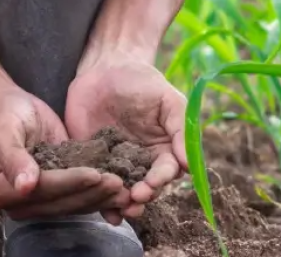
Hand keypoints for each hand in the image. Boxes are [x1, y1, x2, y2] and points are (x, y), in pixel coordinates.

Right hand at [0, 84, 128, 219]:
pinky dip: (99, 194)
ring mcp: (39, 199)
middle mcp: (20, 202)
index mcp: (0, 190)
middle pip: (61, 202)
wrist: (8, 106)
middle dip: (91, 193)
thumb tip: (25, 186)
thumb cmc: (2, 114)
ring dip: (100, 198)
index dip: (69, 183)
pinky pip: (79, 196)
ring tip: (124, 189)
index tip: (95, 174)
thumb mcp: (4, 129)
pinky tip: (120, 190)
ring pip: (73, 204)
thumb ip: (13, 157)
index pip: (42, 190)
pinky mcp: (57, 190)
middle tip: (118, 183)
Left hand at [65, 52, 187, 222]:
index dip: (160, 180)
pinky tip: (100, 211)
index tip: (151, 184)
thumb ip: (181, 128)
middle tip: (134, 199)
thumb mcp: (168, 99)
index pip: (167, 171)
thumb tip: (188, 163)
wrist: (104, 69)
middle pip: (146, 187)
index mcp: (164, 148)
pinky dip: (98, 200)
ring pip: (122, 191)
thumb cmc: (142, 81)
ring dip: (122, 204)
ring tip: (119, 210)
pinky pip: (96, 184)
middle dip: (142, 197)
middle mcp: (142, 161)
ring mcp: (117, 164)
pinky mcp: (92, 163)